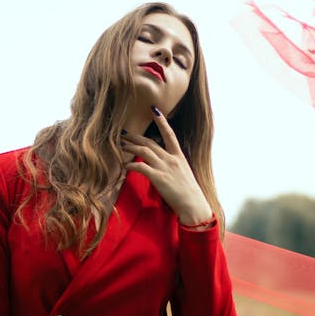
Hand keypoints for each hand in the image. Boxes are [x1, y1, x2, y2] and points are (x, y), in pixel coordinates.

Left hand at [121, 106, 212, 223]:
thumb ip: (172, 166)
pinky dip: (131, 164)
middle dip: (135, 136)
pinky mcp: (159, 178)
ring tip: (120, 145)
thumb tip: (162, 164)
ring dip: (130, 146)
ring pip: (144, 151)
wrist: (194, 206)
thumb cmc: (189, 194)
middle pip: (150, 142)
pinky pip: (141, 167)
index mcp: (179, 156)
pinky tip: (124, 165)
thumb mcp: (183, 174)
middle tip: (123, 132)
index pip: (169, 134)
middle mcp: (172, 159)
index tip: (154, 109)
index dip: (162, 121)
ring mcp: (165, 168)